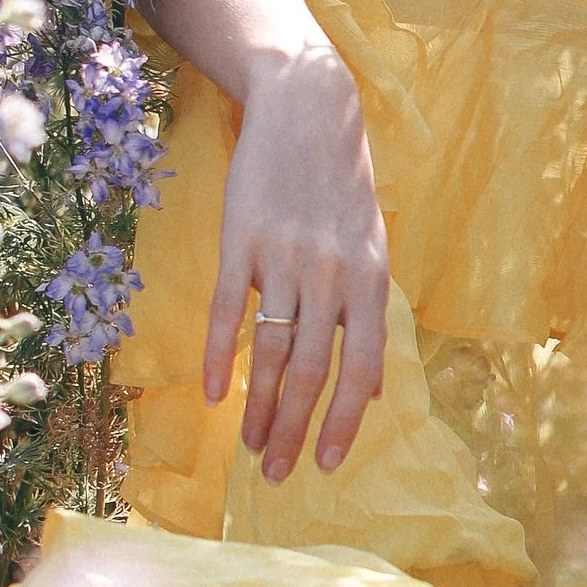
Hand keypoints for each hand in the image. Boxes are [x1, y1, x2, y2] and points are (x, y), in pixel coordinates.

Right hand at [203, 45, 390, 480]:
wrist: (308, 111)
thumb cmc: (341, 186)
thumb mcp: (372, 246)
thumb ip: (368, 313)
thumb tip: (374, 386)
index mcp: (371, 281)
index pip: (363, 369)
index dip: (346, 423)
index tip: (328, 465)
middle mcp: (332, 276)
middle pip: (314, 372)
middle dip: (294, 431)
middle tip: (275, 475)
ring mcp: (285, 258)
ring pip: (272, 352)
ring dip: (259, 408)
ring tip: (248, 448)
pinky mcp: (241, 241)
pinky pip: (228, 311)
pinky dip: (220, 357)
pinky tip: (212, 394)